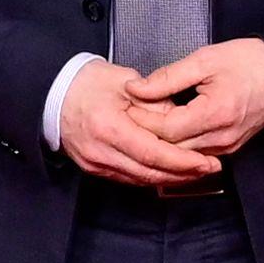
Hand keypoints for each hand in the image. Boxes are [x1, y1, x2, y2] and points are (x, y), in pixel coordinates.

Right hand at [60, 66, 222, 187]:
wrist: (54, 95)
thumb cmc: (88, 83)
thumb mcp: (126, 83)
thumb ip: (156, 103)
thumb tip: (181, 122)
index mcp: (108, 127)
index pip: (153, 153)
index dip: (182, 161)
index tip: (206, 161)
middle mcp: (101, 151)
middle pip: (149, 172)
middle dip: (182, 173)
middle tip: (209, 169)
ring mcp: (95, 164)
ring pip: (141, 179)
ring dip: (170, 178)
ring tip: (196, 171)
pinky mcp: (94, 169)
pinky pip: (129, 178)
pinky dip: (152, 175)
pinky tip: (170, 171)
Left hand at [129, 38, 263, 157]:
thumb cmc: (250, 62)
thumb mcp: (204, 60)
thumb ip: (167, 77)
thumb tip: (136, 89)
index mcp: (215, 114)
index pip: (165, 130)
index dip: (141, 119)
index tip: (125, 106)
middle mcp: (222, 138)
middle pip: (170, 148)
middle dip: (146, 133)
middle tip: (127, 117)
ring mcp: (227, 147)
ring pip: (182, 155)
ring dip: (161, 141)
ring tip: (143, 122)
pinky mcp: (230, 148)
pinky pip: (196, 154)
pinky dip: (178, 144)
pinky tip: (166, 130)